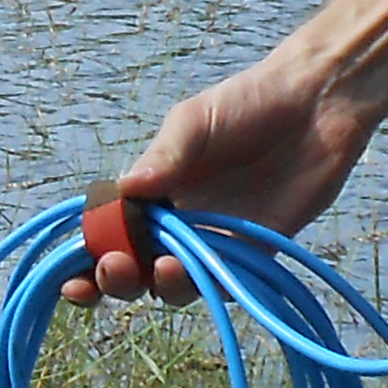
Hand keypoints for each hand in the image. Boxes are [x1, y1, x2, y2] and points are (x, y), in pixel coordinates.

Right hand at [66, 45, 387, 304]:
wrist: (317, 104)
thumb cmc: (248, 103)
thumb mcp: (194, 121)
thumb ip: (163, 157)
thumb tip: (121, 191)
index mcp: (152, 191)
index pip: (108, 234)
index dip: (85, 259)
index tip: (70, 277)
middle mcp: (177, 223)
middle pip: (133, 268)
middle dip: (115, 278)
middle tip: (115, 268)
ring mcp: (215, 241)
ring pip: (174, 283)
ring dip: (160, 284)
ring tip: (161, 268)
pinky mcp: (255, 253)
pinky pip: (224, 281)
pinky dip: (205, 284)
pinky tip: (194, 269)